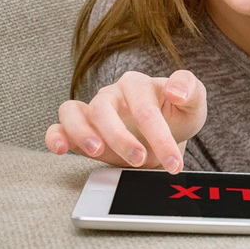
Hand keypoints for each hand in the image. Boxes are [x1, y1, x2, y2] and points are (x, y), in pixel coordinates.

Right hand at [44, 70, 207, 173]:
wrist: (165, 135)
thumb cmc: (177, 116)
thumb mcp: (194, 104)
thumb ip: (191, 89)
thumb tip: (174, 90)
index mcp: (138, 84)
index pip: (144, 107)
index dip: (159, 136)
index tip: (173, 163)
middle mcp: (112, 94)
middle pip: (104, 108)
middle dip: (121, 138)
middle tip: (139, 160)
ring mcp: (93, 110)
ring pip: (74, 112)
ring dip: (83, 133)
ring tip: (98, 151)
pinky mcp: (79, 128)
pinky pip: (58, 126)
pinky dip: (56, 136)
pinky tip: (62, 149)